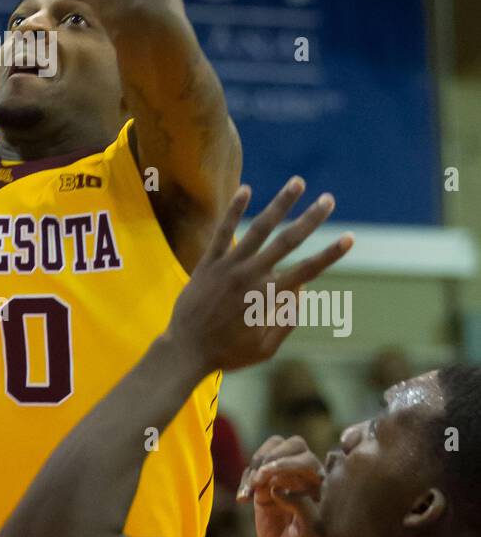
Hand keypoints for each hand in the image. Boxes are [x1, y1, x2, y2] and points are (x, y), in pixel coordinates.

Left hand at [166, 177, 352, 374]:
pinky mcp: (208, 262)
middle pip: (288, 241)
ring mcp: (229, 267)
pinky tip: (247, 189)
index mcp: (269, 297)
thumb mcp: (266, 348)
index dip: (331, 254)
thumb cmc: (228, 353)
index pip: (308, 270)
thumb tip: (304, 289)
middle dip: (312, 219)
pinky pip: (223, 231)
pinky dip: (234, 210)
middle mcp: (251, 276)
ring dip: (281, 204)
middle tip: (329, 199)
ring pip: (259, 228)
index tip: (350, 237)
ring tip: (298, 182)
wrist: (186, 350)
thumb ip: (287, 319)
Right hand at [237, 435, 326, 536]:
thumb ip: (302, 507)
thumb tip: (279, 488)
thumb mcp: (311, 532)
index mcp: (321, 484)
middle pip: (293, 445)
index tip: (272, 477)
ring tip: (251, 488)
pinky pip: (252, 471)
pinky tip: (242, 500)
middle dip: (273, 456)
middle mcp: (304, 476)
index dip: (288, 462)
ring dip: (257, 464)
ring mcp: (283, 478)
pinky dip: (244, 481)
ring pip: (272, 449)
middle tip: (260, 478)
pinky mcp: (264, 487)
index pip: (306, 458)